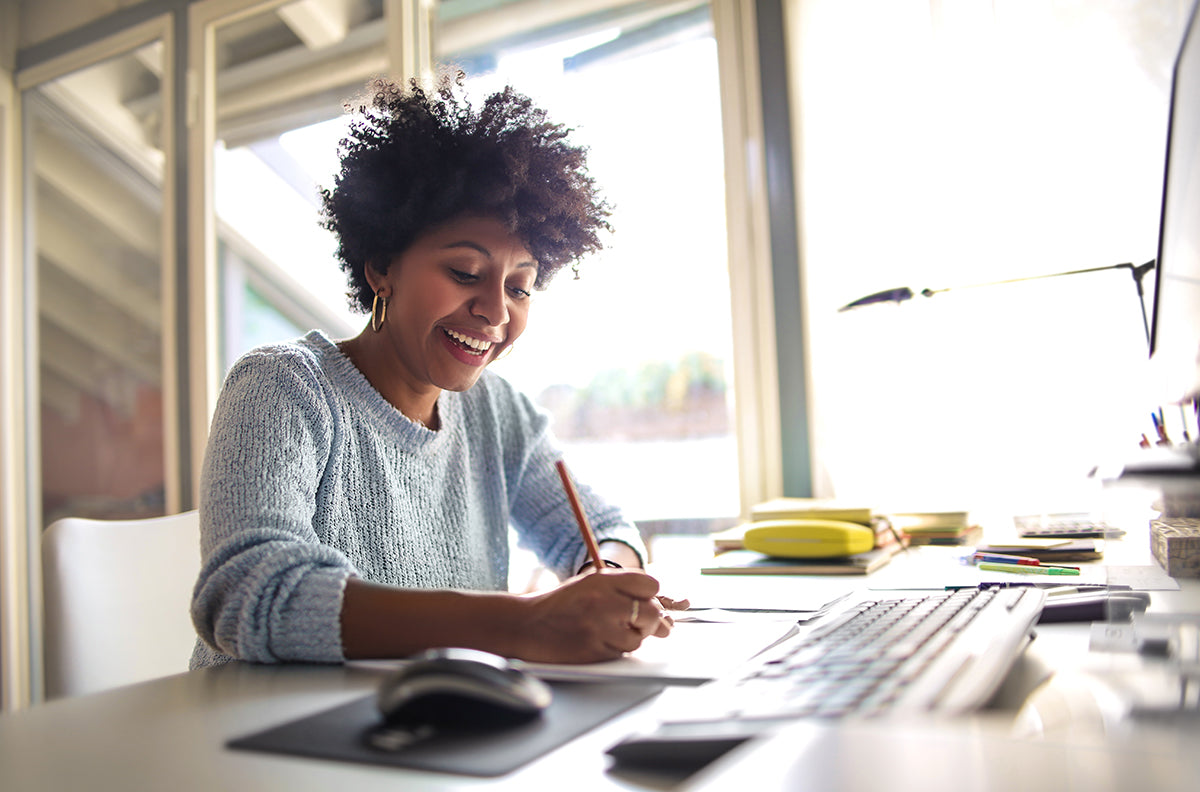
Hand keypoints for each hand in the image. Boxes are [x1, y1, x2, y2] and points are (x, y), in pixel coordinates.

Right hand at [514, 569, 671, 662]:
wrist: (526, 626)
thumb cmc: (560, 605)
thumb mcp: (590, 585)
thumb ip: (623, 591)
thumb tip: (665, 613)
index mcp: (602, 580)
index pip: (650, 585)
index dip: (651, 595)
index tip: (645, 600)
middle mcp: (603, 601)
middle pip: (651, 613)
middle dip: (650, 620)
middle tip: (638, 622)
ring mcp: (599, 628)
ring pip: (639, 638)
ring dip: (631, 637)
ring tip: (608, 631)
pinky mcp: (595, 651)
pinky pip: (622, 653)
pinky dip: (616, 650)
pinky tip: (598, 641)